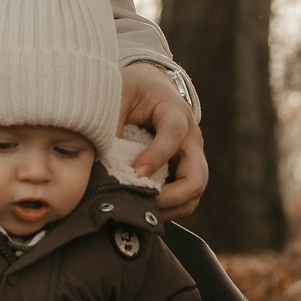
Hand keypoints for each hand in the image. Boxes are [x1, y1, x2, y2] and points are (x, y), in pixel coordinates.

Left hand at [123, 63, 208, 219]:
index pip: (174, 134)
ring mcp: (191, 158)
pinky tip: (142, 209)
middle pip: (198, 176)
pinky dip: (168, 210)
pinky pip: (185, 199)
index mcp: (175, 112)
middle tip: (143, 202)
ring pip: (194, 193)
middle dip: (173, 196)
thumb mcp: (120, 92)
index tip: (136, 173)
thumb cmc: (133, 89)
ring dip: (171, 208)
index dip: (157, 156)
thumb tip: (102, 156)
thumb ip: (113, 119)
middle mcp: (191, 139)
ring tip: (140, 211)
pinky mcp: (184, 171)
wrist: (151, 89)